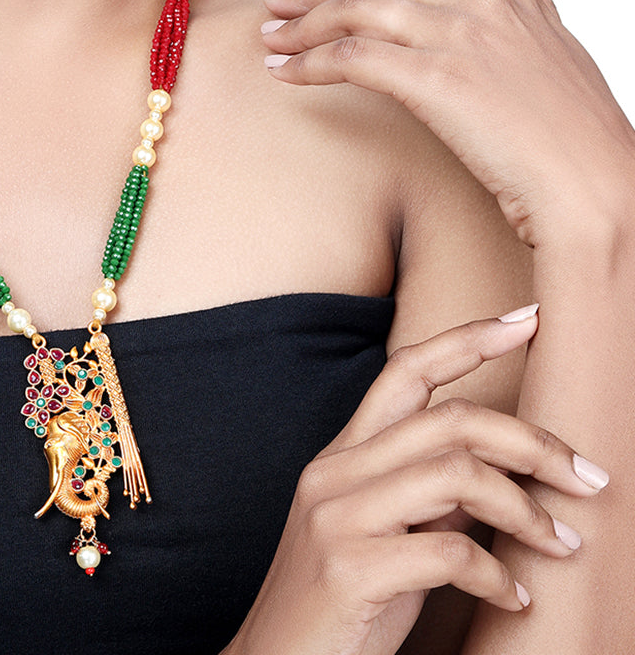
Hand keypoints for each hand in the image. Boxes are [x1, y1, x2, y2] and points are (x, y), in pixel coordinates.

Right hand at [225, 308, 608, 654]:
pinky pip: (448, 552)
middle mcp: (336, 472)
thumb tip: (496, 473)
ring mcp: (338, 517)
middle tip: (590, 477)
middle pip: (449, 420)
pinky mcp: (351, 569)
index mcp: (342, 455)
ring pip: (455, 475)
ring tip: (563, 545)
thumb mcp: (384, 537)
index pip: (406, 372)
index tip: (528, 319)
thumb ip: (427, 496)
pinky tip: (516, 601)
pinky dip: (496, 575)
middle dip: (532, 442)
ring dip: (526, 511)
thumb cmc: (340, 608)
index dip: (468, 340)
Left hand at [260, 0, 634, 246]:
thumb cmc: (581, 136)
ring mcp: (457, 37)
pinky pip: (351, 58)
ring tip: (269, 36)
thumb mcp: (562, 51)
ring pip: (356, 9)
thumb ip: (539, 5)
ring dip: (302, 24)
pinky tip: (284, 74)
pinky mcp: (434, 78)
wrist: (599, 189)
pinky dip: (309, 63)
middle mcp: (480, 4)